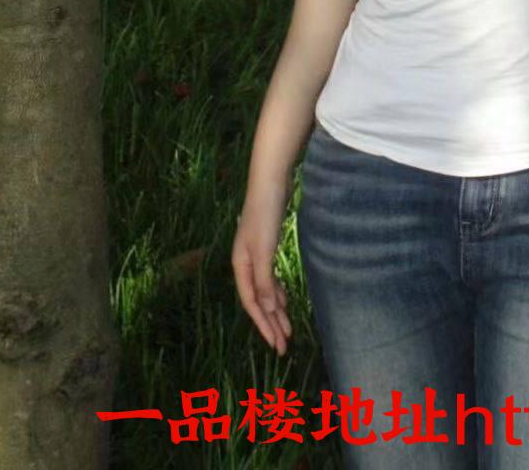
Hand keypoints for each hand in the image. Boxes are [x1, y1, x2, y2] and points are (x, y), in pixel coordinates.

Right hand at [232, 200, 292, 355]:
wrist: (270, 183)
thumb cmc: (265, 215)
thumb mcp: (264, 250)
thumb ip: (264, 280)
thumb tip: (269, 309)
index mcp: (241, 266)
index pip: (252, 303)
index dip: (264, 324)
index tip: (277, 344)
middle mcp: (246, 263)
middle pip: (259, 301)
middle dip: (271, 324)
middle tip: (284, 346)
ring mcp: (256, 255)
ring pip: (265, 291)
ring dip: (276, 310)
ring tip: (286, 329)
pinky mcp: (267, 247)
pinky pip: (270, 278)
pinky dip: (278, 292)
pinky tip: (284, 301)